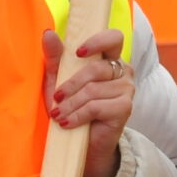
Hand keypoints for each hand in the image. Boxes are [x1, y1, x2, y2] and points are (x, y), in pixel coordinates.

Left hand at [43, 28, 133, 176]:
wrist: (82, 143)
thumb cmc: (71, 106)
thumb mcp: (58, 80)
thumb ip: (54, 57)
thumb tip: (48, 33)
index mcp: (109, 58)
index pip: (114, 38)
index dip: (97, 42)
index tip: (78, 53)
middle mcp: (123, 71)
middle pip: (96, 68)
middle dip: (70, 84)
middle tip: (56, 98)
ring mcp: (127, 89)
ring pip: (93, 90)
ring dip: (70, 104)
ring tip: (58, 115)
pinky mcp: (125, 108)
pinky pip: (95, 107)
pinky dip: (77, 115)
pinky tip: (67, 123)